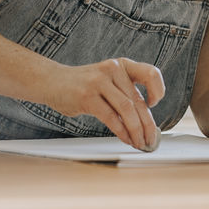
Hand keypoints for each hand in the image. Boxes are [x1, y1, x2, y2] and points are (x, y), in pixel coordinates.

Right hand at [48, 58, 164, 150]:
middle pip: (138, 101)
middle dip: (148, 125)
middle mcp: (112, 69)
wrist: (51, 81)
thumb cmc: (82, 85)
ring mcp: (99, 82)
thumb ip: (123, 93)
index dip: (158, 90)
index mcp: (121, 65)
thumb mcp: (106, 81)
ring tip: (139, 143)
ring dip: (137, 131)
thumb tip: (145, 122)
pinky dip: (122, 132)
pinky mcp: (87, 96)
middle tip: (151, 140)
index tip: (154, 105)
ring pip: (128, 110)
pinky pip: (111, 118)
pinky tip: (125, 139)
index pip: (151, 73)